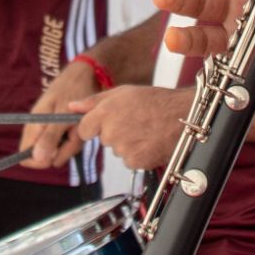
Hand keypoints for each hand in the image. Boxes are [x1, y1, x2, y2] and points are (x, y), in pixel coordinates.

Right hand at [21, 61, 104, 168]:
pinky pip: (67, 143)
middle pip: (46, 157)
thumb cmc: (73, 90)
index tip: (58, 152)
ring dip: (73, 143)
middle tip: (74, 132)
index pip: (26, 157)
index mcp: (34, 126)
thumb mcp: (64, 115)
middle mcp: (39, 130)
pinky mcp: (60, 129)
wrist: (86, 73)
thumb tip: (36, 159)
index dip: (41, 161)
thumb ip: (50, 137)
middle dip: (63, 151)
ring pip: (59, 151)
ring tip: (79, 124)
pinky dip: (77, 137)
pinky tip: (81, 124)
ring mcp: (50, 129)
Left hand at [70, 86, 190, 172]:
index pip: (83, 130)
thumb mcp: (123, 92)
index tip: (103, 124)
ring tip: (145, 130)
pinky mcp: (135, 162)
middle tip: (134, 121)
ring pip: (117, 150)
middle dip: (114, 132)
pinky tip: (149, 141)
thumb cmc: (155, 101)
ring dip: (127, 143)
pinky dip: (137, 154)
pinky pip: (129, 160)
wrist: (182, 116)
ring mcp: (123, 149)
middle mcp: (111, 132)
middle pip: (103, 139)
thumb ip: (93, 101)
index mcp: (105, 113)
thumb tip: (72, 106)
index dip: (92, 127)